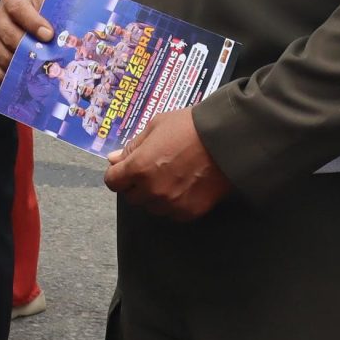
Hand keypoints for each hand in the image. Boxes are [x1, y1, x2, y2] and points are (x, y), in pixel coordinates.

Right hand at [0, 0, 49, 80]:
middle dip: (27, 48)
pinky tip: (25, 80)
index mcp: (12, 0)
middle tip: (45, 59)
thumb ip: (55, 18)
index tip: (48, 35)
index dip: (33, 22)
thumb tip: (67, 37)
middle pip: (8, 34)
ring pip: (2, 54)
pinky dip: (10, 76)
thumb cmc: (42, 15)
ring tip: (38, 71)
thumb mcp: (49, 9)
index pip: (18, 8)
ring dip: (20, 64)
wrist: (31, 20)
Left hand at [105, 107, 232, 221]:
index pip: (113, 181)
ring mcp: (170, 204)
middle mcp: (151, 190)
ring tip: (171, 177)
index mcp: (138, 168)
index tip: (126, 169)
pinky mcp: (189, 212)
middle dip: (137, 184)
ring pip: (151, 206)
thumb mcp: (156, 127)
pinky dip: (174, 203)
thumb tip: (113, 160)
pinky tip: (184, 186)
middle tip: (153, 169)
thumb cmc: (189, 127)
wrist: (226, 140)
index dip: (118, 173)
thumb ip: (132, 147)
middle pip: (131, 196)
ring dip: (155, 195)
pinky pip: (172, 213)